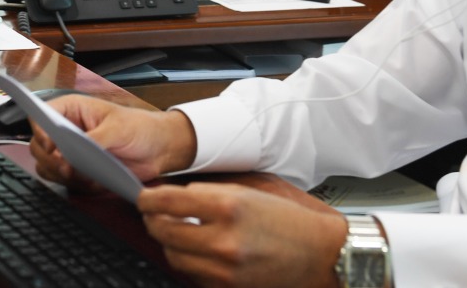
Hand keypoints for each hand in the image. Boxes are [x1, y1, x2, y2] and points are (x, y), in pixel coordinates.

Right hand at [28, 96, 196, 188]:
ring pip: (47, 166)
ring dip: (60, 174)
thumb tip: (74, 152)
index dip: (40, 130)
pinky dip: (73, 184)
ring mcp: (70, 151)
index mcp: (72, 109)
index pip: (41, 116)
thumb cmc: (139, 127)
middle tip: (67, 166)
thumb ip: (95, 139)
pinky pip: (63, 181)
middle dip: (50, 159)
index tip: (51, 145)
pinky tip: (91, 180)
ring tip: (82, 174)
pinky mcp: (79, 170)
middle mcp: (66, 130)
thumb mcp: (118, 128)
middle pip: (39, 145)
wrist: (158, 148)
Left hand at [138, 182, 346, 287]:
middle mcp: (223, 239)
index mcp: (230, 207)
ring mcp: (224, 269)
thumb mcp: (252, 191)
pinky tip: (196, 250)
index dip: (149, 198)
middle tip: (153, 213)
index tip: (144, 196)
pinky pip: (191, 274)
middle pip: (164, 231)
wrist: (321, 255)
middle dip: (153, 220)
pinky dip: (188, 261)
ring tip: (175, 231)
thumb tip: (177, 194)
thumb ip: (213, 192)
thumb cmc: (290, 219)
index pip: (168, 202)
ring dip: (168, 242)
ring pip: (173, 256)